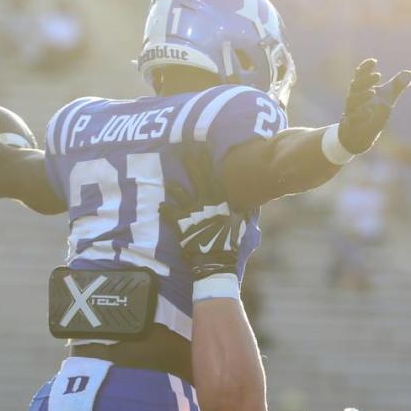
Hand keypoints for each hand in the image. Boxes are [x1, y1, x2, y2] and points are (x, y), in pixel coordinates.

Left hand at [159, 149, 244, 279]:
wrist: (218, 263)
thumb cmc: (231, 244)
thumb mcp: (241, 224)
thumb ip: (244, 210)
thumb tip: (250, 202)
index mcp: (221, 202)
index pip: (214, 176)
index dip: (207, 162)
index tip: (202, 147)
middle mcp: (207, 204)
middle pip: (197, 179)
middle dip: (191, 164)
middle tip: (183, 149)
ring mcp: (194, 214)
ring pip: (182, 195)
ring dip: (174, 188)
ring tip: (167, 181)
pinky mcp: (183, 226)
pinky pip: (171, 216)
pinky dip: (165, 211)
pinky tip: (159, 206)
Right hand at [336, 59, 410, 154]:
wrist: (360, 136)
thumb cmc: (372, 112)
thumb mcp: (386, 98)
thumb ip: (396, 86)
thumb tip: (410, 73)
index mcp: (361, 89)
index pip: (360, 75)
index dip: (365, 67)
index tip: (374, 61)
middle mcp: (354, 99)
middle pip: (355, 86)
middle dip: (365, 80)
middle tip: (378, 76)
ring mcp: (351, 112)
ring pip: (352, 101)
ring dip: (362, 95)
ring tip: (373, 92)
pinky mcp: (350, 126)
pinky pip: (352, 119)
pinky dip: (360, 116)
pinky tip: (370, 113)